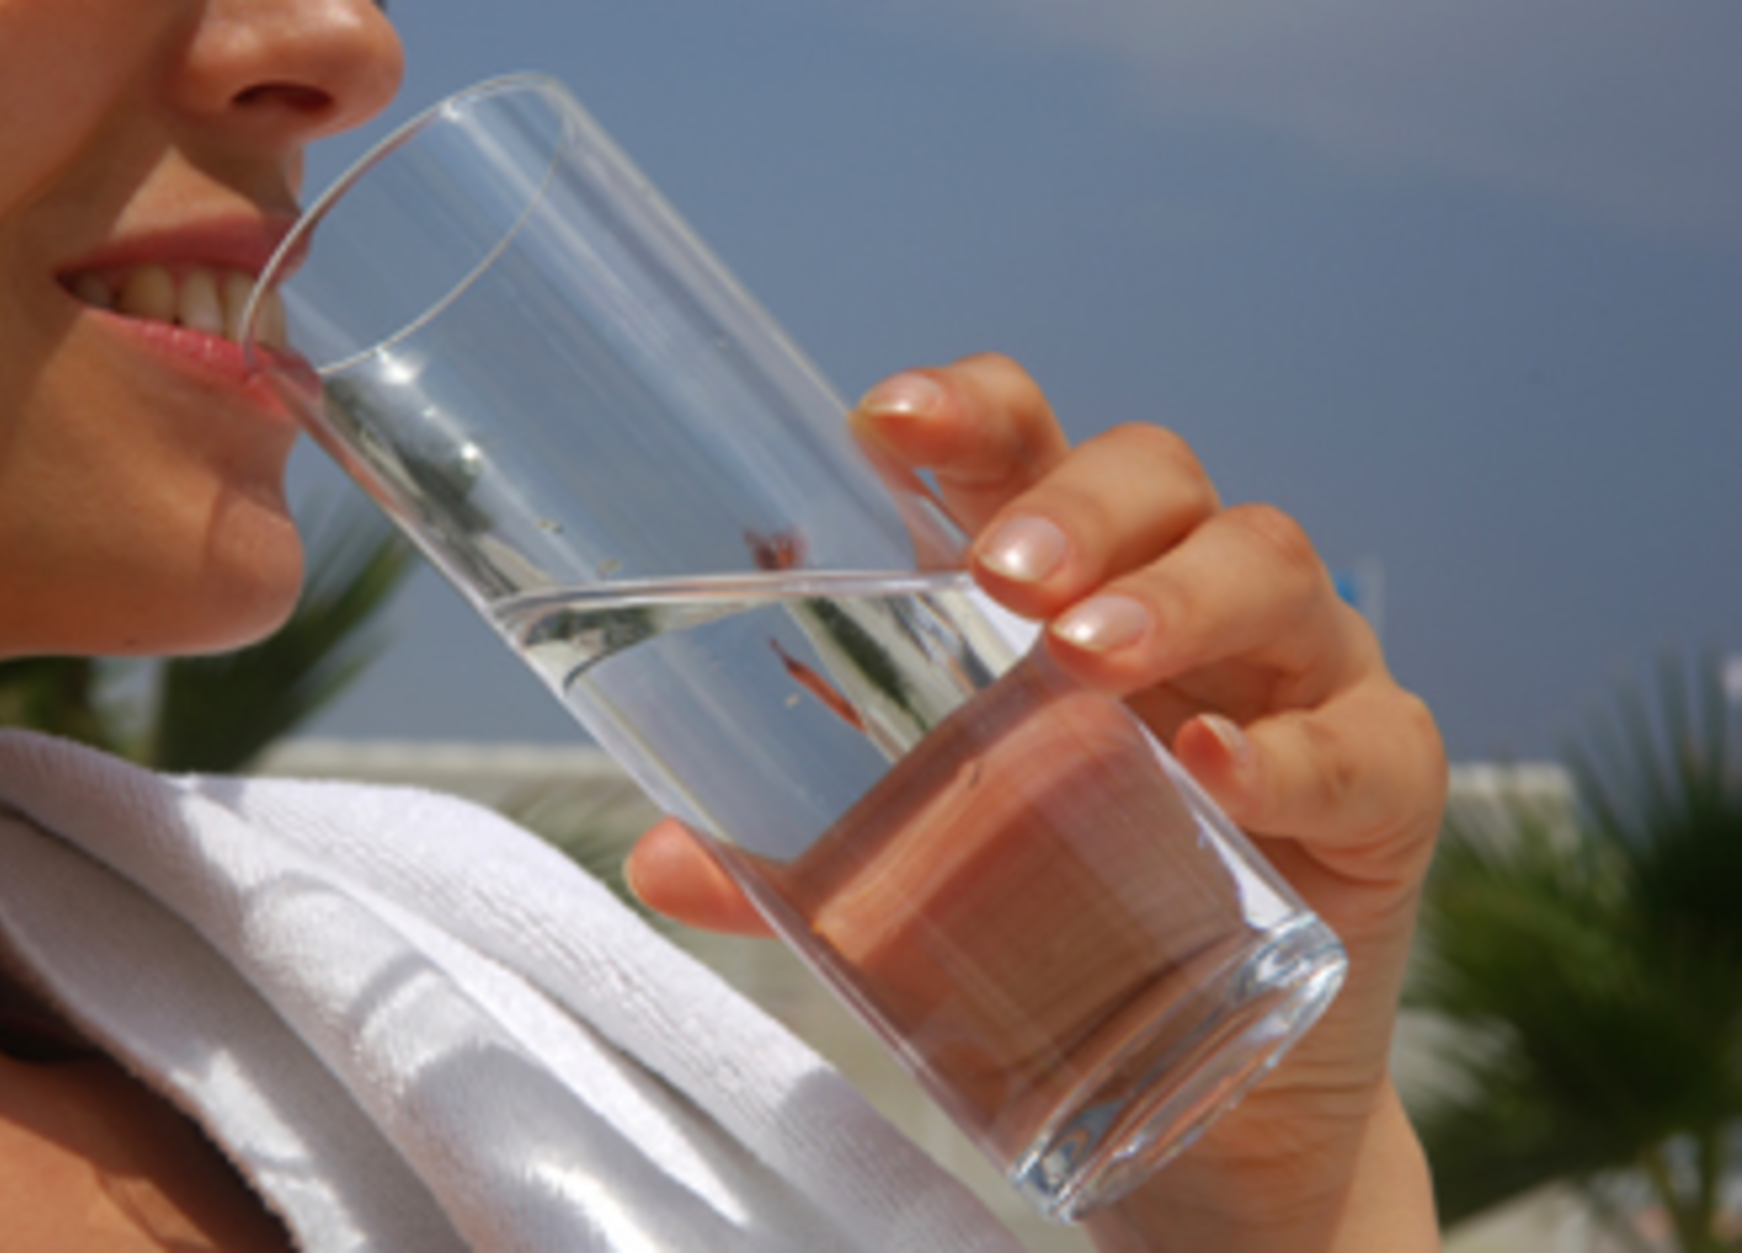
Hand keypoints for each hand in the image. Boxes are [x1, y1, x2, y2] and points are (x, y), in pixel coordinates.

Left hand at [628, 355, 1445, 1250]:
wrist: (1214, 1082)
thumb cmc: (1069, 913)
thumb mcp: (933, 866)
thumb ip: (809, 856)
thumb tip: (661, 859)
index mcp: (1072, 586)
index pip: (1030, 448)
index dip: (971, 413)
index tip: (884, 421)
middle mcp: (1192, 604)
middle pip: (1160, 479)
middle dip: (1078, 508)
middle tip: (999, 578)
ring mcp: (1300, 682)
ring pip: (1271, 569)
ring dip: (1177, 598)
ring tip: (1088, 658)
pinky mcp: (1387, 792)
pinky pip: (1371, 743)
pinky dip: (1294, 753)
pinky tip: (1221, 775)